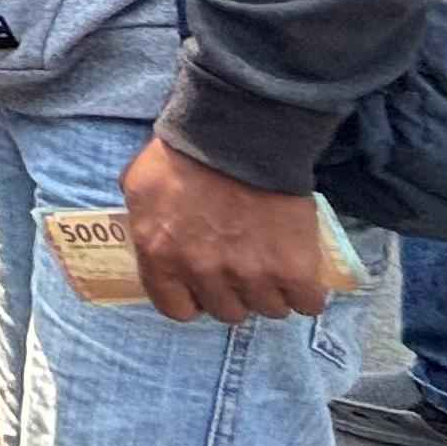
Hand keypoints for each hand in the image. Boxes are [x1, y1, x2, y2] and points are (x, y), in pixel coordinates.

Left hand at [118, 136, 337, 324]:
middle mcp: (203, 273)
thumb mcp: (139, 186)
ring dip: (271, 292)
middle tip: (242, 267)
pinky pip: (306, 303)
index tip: (203, 286)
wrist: (237, 134)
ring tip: (273, 266)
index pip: (175, 308)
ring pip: (267, 309)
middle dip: (233, 293)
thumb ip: (143, 221)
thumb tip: (151, 238)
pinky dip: (307, 292)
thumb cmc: (182, 154)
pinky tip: (302, 273)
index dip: (192, 298)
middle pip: (225, 311)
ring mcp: (249, 274)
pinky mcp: (292, 269)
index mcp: (161, 256)